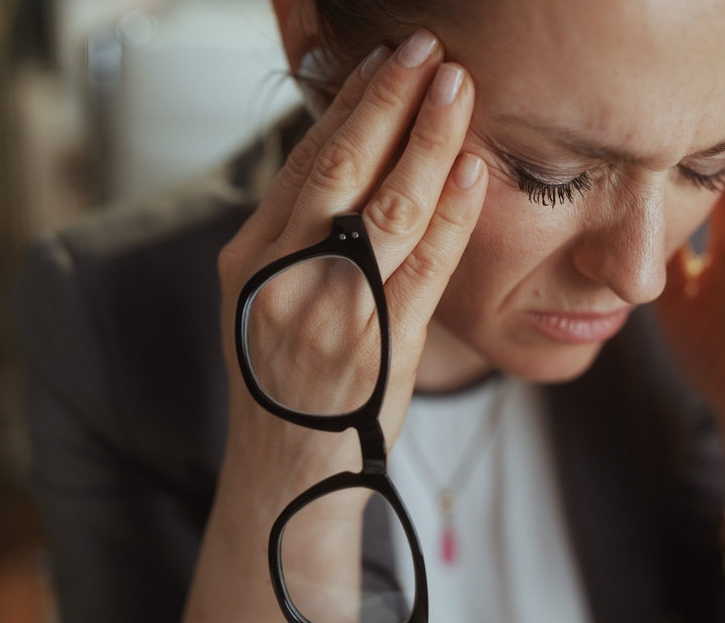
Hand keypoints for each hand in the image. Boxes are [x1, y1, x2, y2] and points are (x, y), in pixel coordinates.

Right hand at [185, 30, 486, 622]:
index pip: (305, 163)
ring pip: (388, 207)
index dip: (349, 106)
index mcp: (251, 259)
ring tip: (458, 86)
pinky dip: (453, 214)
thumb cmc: (283, 382)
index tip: (383, 61)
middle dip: (388, 100)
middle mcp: (285, 277)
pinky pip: (425, 267)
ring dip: (428, 140)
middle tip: (426, 47)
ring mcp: (333, 311)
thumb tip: (345, 162)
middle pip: (341, 169)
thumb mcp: (266, 301)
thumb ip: (298, 237)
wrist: (289, 472)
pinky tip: (473, 169)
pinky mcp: (381, 346)